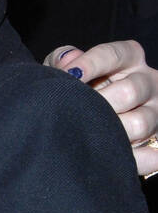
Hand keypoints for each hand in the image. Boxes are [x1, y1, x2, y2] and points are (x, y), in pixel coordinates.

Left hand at [46, 40, 157, 176]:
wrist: (84, 118)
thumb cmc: (77, 86)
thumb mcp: (68, 68)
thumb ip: (63, 60)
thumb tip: (67, 63)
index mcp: (129, 59)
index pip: (114, 54)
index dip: (90, 63)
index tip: (68, 75)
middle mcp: (148, 83)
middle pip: (131, 90)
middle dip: (100, 102)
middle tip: (78, 110)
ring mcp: (155, 113)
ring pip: (141, 123)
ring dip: (111, 131)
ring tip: (88, 132)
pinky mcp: (154, 142)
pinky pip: (150, 154)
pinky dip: (138, 158)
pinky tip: (117, 158)